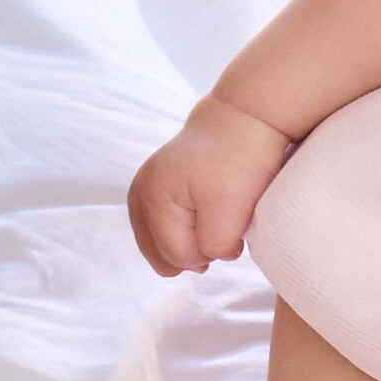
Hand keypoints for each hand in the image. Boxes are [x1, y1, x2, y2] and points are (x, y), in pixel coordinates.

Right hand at [127, 94, 289, 275]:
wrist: (241, 122)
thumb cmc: (240, 163)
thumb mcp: (233, 210)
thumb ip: (214, 245)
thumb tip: (205, 258)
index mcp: (153, 200)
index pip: (181, 258)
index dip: (214, 252)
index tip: (234, 227)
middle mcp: (138, 196)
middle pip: (168, 258)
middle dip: (199, 250)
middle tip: (223, 223)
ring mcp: (140, 192)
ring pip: (162, 250)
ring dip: (192, 243)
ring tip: (214, 219)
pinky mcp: (149, 192)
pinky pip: (160, 235)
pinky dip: (183, 234)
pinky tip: (201, 221)